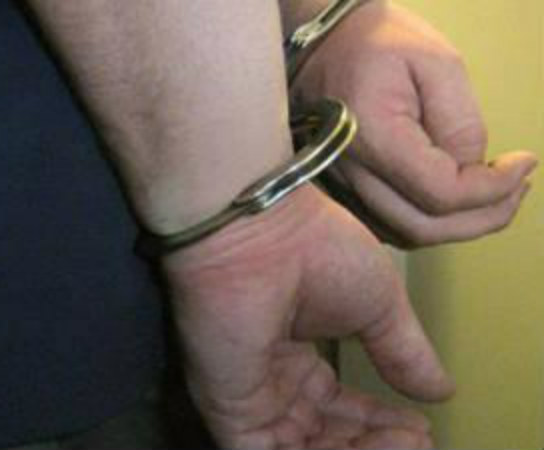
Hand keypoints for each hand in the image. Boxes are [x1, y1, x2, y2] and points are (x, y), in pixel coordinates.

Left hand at [163, 186, 453, 448]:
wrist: (265, 237)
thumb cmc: (316, 251)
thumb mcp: (380, 305)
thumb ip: (404, 353)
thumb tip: (440, 389)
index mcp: (299, 353)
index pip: (338, 407)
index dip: (379, 423)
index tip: (419, 426)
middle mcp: (273, 378)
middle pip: (324, 434)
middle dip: (373, 442)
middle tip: (415, 440)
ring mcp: (252, 397)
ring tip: (404, 444)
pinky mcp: (232, 413)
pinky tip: (369, 449)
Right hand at [292, 0, 537, 246]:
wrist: (324, 46)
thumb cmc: (378, 43)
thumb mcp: (435, 62)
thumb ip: (460, 122)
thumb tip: (473, 169)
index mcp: (371, 136)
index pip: (440, 193)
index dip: (492, 189)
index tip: (523, 164)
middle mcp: (348, 173)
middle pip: (422, 228)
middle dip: (482, 218)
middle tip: (516, 190)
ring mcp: (340, 187)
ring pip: (405, 235)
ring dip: (456, 227)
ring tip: (491, 196)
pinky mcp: (340, 190)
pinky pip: (388, 226)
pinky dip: (427, 223)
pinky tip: (449, 200)